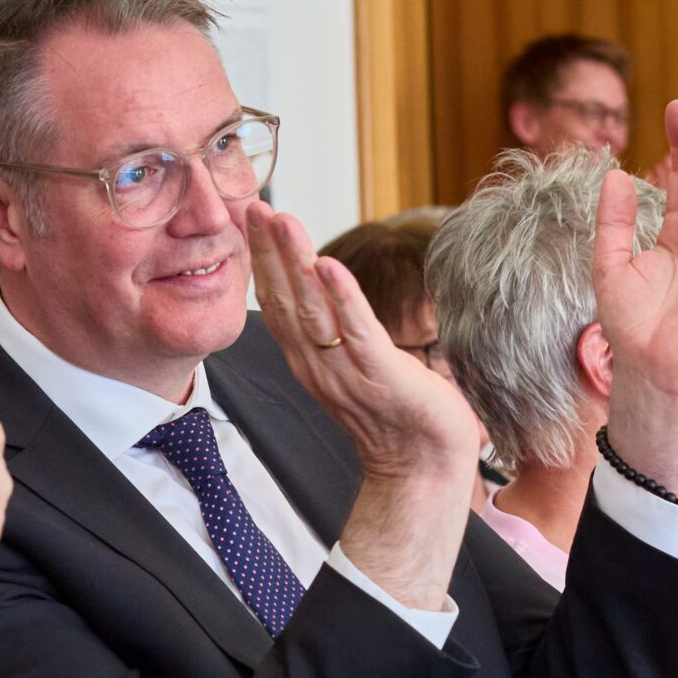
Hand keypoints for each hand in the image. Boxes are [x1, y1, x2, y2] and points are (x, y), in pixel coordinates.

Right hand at [245, 202, 477, 610]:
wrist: (424, 470)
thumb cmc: (401, 417)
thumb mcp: (360, 367)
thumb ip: (343, 332)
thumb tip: (338, 294)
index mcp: (311, 361)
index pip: (277, 303)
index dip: (263, 261)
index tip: (253, 220)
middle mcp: (318, 365)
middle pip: (284, 300)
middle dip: (268, 251)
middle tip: (254, 207)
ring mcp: (345, 372)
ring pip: (311, 309)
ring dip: (294, 262)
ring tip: (282, 221)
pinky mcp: (379, 376)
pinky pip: (355, 331)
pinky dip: (341, 296)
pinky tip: (326, 264)